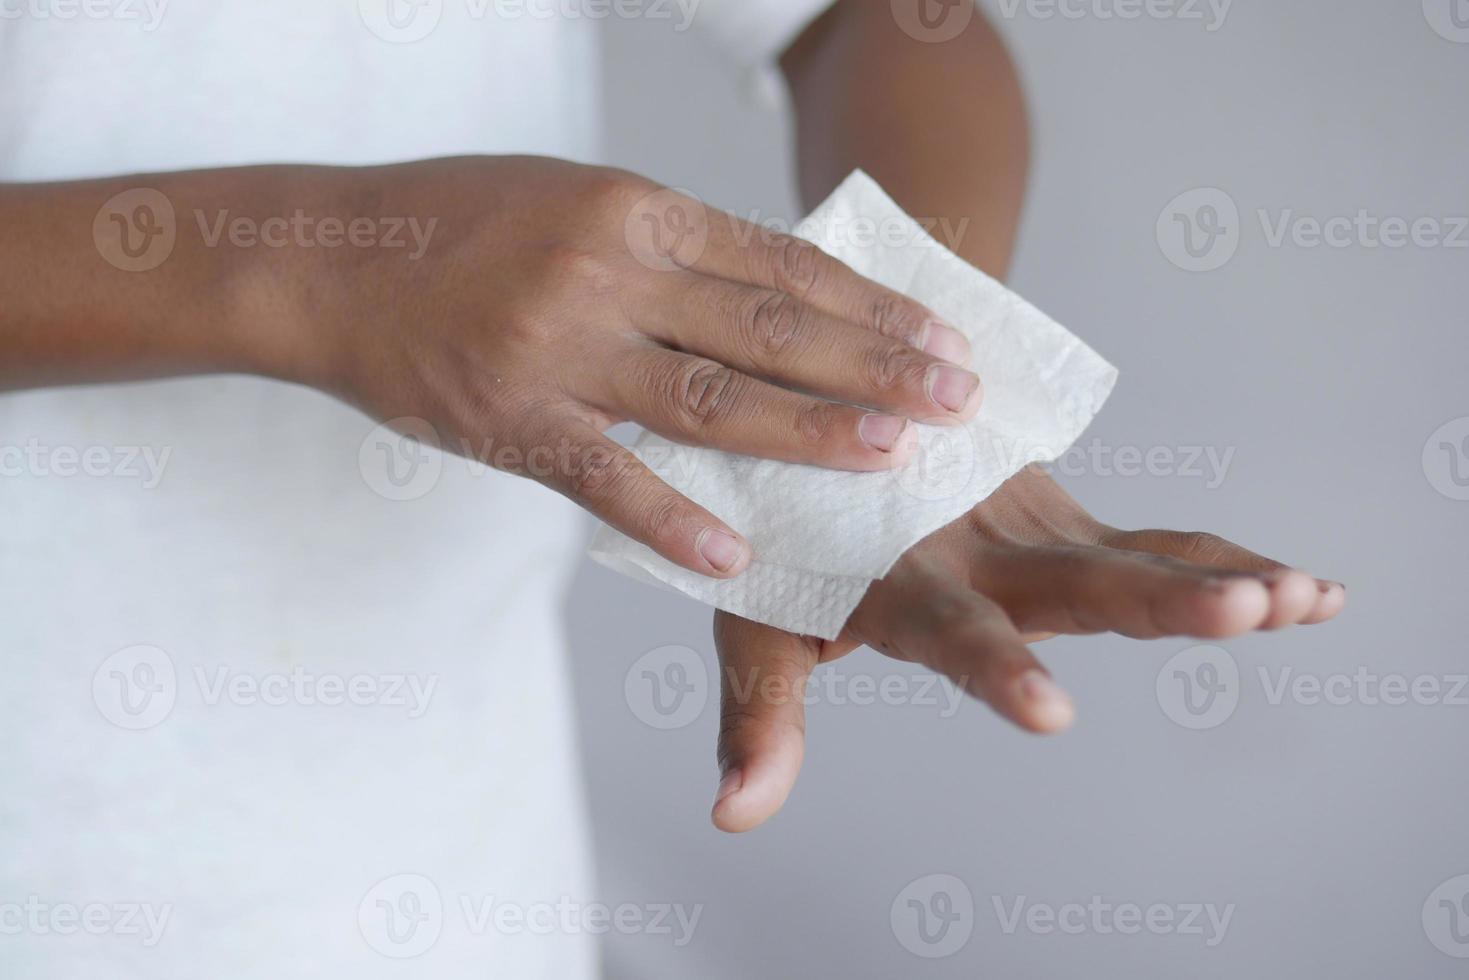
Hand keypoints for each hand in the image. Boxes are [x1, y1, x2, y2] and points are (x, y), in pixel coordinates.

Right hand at [278, 156, 980, 577]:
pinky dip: (670, 517)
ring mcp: (559, 348)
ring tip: (890, 456)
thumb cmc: (460, 223)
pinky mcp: (510, 419)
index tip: (944, 335)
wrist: (328, 259)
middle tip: (956, 399)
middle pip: (767, 327)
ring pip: (706, 398)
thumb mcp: (578, 200)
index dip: (870, 304)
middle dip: (873, 366)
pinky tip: (736, 552)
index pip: (781, 263)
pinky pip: (604, 476)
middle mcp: (608, 272)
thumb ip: (671, 246)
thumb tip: (772, 289)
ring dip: (807, 431)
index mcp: (635, 210)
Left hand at [709, 466, 1344, 831]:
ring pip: (1137, 554)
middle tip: (1241, 609)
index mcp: (904, 578)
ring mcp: (1031, 525)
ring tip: (1300, 598)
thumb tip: (733, 817)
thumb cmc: (789, 530)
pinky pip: (1155, 541)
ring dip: (1219, 577)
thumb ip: (761, 714)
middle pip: (1077, 579)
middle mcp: (978, 546)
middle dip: (1158, 601)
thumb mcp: (759, 616)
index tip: (1047, 709)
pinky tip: (1311, 592)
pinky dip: (1229, 561)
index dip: (998, 667)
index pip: (954, 629)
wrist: (835, 401)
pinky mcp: (1063, 516)